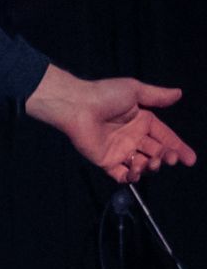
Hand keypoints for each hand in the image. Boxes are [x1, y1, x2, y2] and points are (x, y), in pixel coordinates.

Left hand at [25, 65, 194, 182]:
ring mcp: (119, 150)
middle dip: (167, 158)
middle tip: (170, 159)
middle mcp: (132, 137)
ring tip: (153, 163)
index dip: (178, 148)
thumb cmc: (105, 95)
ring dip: (151, 167)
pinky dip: (131, 177)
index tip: (190, 160)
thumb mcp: (135, 90)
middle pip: (156, 152)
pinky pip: (121, 175)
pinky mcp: (105, 161)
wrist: (78, 107)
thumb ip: (157, 96)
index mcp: (142, 121)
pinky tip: (136, 172)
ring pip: (142, 165)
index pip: (165, 137)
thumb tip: (179, 93)